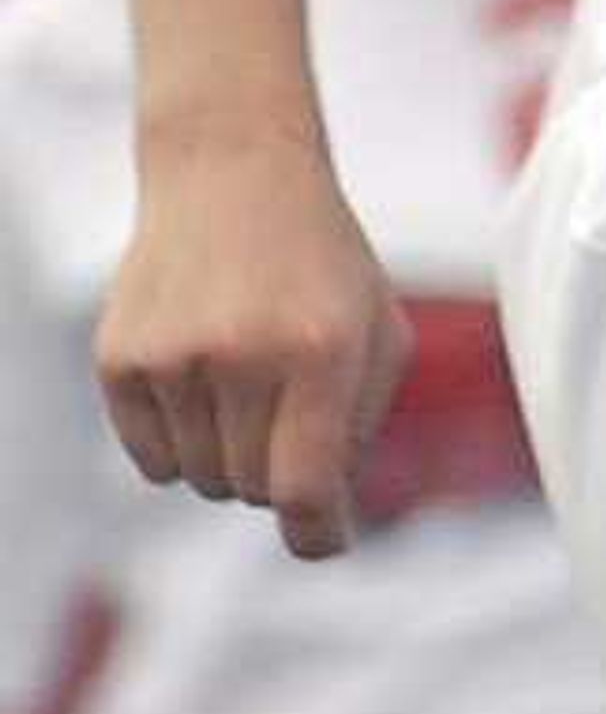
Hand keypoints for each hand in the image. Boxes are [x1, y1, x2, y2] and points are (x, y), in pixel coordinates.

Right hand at [97, 131, 409, 562]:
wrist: (233, 176)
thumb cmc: (321, 265)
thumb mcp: (379, 329)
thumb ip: (361, 426)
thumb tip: (322, 515)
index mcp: (321, 350)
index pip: (304, 488)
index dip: (316, 532)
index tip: (323, 538)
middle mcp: (242, 356)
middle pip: (254, 491)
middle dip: (280, 471)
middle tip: (291, 410)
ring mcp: (172, 358)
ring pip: (202, 480)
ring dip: (230, 454)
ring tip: (247, 381)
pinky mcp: (119, 359)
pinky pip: (152, 460)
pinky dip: (180, 441)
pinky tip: (200, 378)